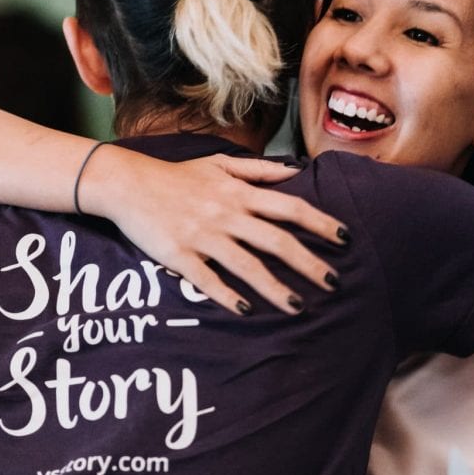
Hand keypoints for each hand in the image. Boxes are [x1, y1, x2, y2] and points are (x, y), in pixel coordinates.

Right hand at [80, 146, 348, 315]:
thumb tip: (296, 173)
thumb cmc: (177, 176)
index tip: (345, 239)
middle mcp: (226, 214)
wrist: (128, 183)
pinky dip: (227, 295)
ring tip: (298, 307)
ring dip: (275, 288)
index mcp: (239, 193)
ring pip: (247, 266)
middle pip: (276, 241)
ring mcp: (203, 236)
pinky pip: (207, 279)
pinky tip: (246, 310)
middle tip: (333, 283)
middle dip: (308, 263)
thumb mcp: (220, 163)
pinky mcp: (179, 255)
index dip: (320, 223)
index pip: (290, 208)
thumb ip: (259, 171)